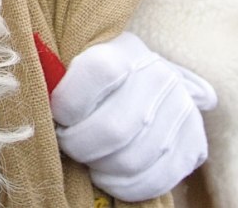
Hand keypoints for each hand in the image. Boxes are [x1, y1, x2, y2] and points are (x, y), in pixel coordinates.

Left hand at [52, 32, 215, 201]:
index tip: (58, 113)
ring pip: (131, 160)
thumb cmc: (90, 79)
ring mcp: (182, 112)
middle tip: (68, 142)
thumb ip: (56, 76)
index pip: (99, 72)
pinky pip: (154, 181)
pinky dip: (123, 186)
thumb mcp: (72, 62)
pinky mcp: (195, 145)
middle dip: (78, 145)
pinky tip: (108, 174)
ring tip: (89, 156)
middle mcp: (160, 77)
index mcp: (123, 51)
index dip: (69, 102)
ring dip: (99, 166)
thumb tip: (42, 102)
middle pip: (113, 129)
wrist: (140, 82)